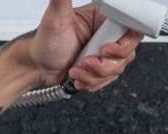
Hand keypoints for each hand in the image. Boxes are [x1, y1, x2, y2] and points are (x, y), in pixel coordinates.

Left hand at [26, 0, 141, 90]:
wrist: (39, 67)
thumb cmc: (45, 43)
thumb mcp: (56, 18)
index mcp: (101, 19)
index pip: (129, 28)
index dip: (121, 44)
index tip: (105, 49)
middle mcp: (106, 35)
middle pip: (127, 53)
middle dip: (105, 64)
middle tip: (86, 60)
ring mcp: (106, 53)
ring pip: (118, 68)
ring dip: (95, 74)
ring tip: (77, 68)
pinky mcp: (103, 68)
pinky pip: (110, 79)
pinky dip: (93, 81)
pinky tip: (79, 75)